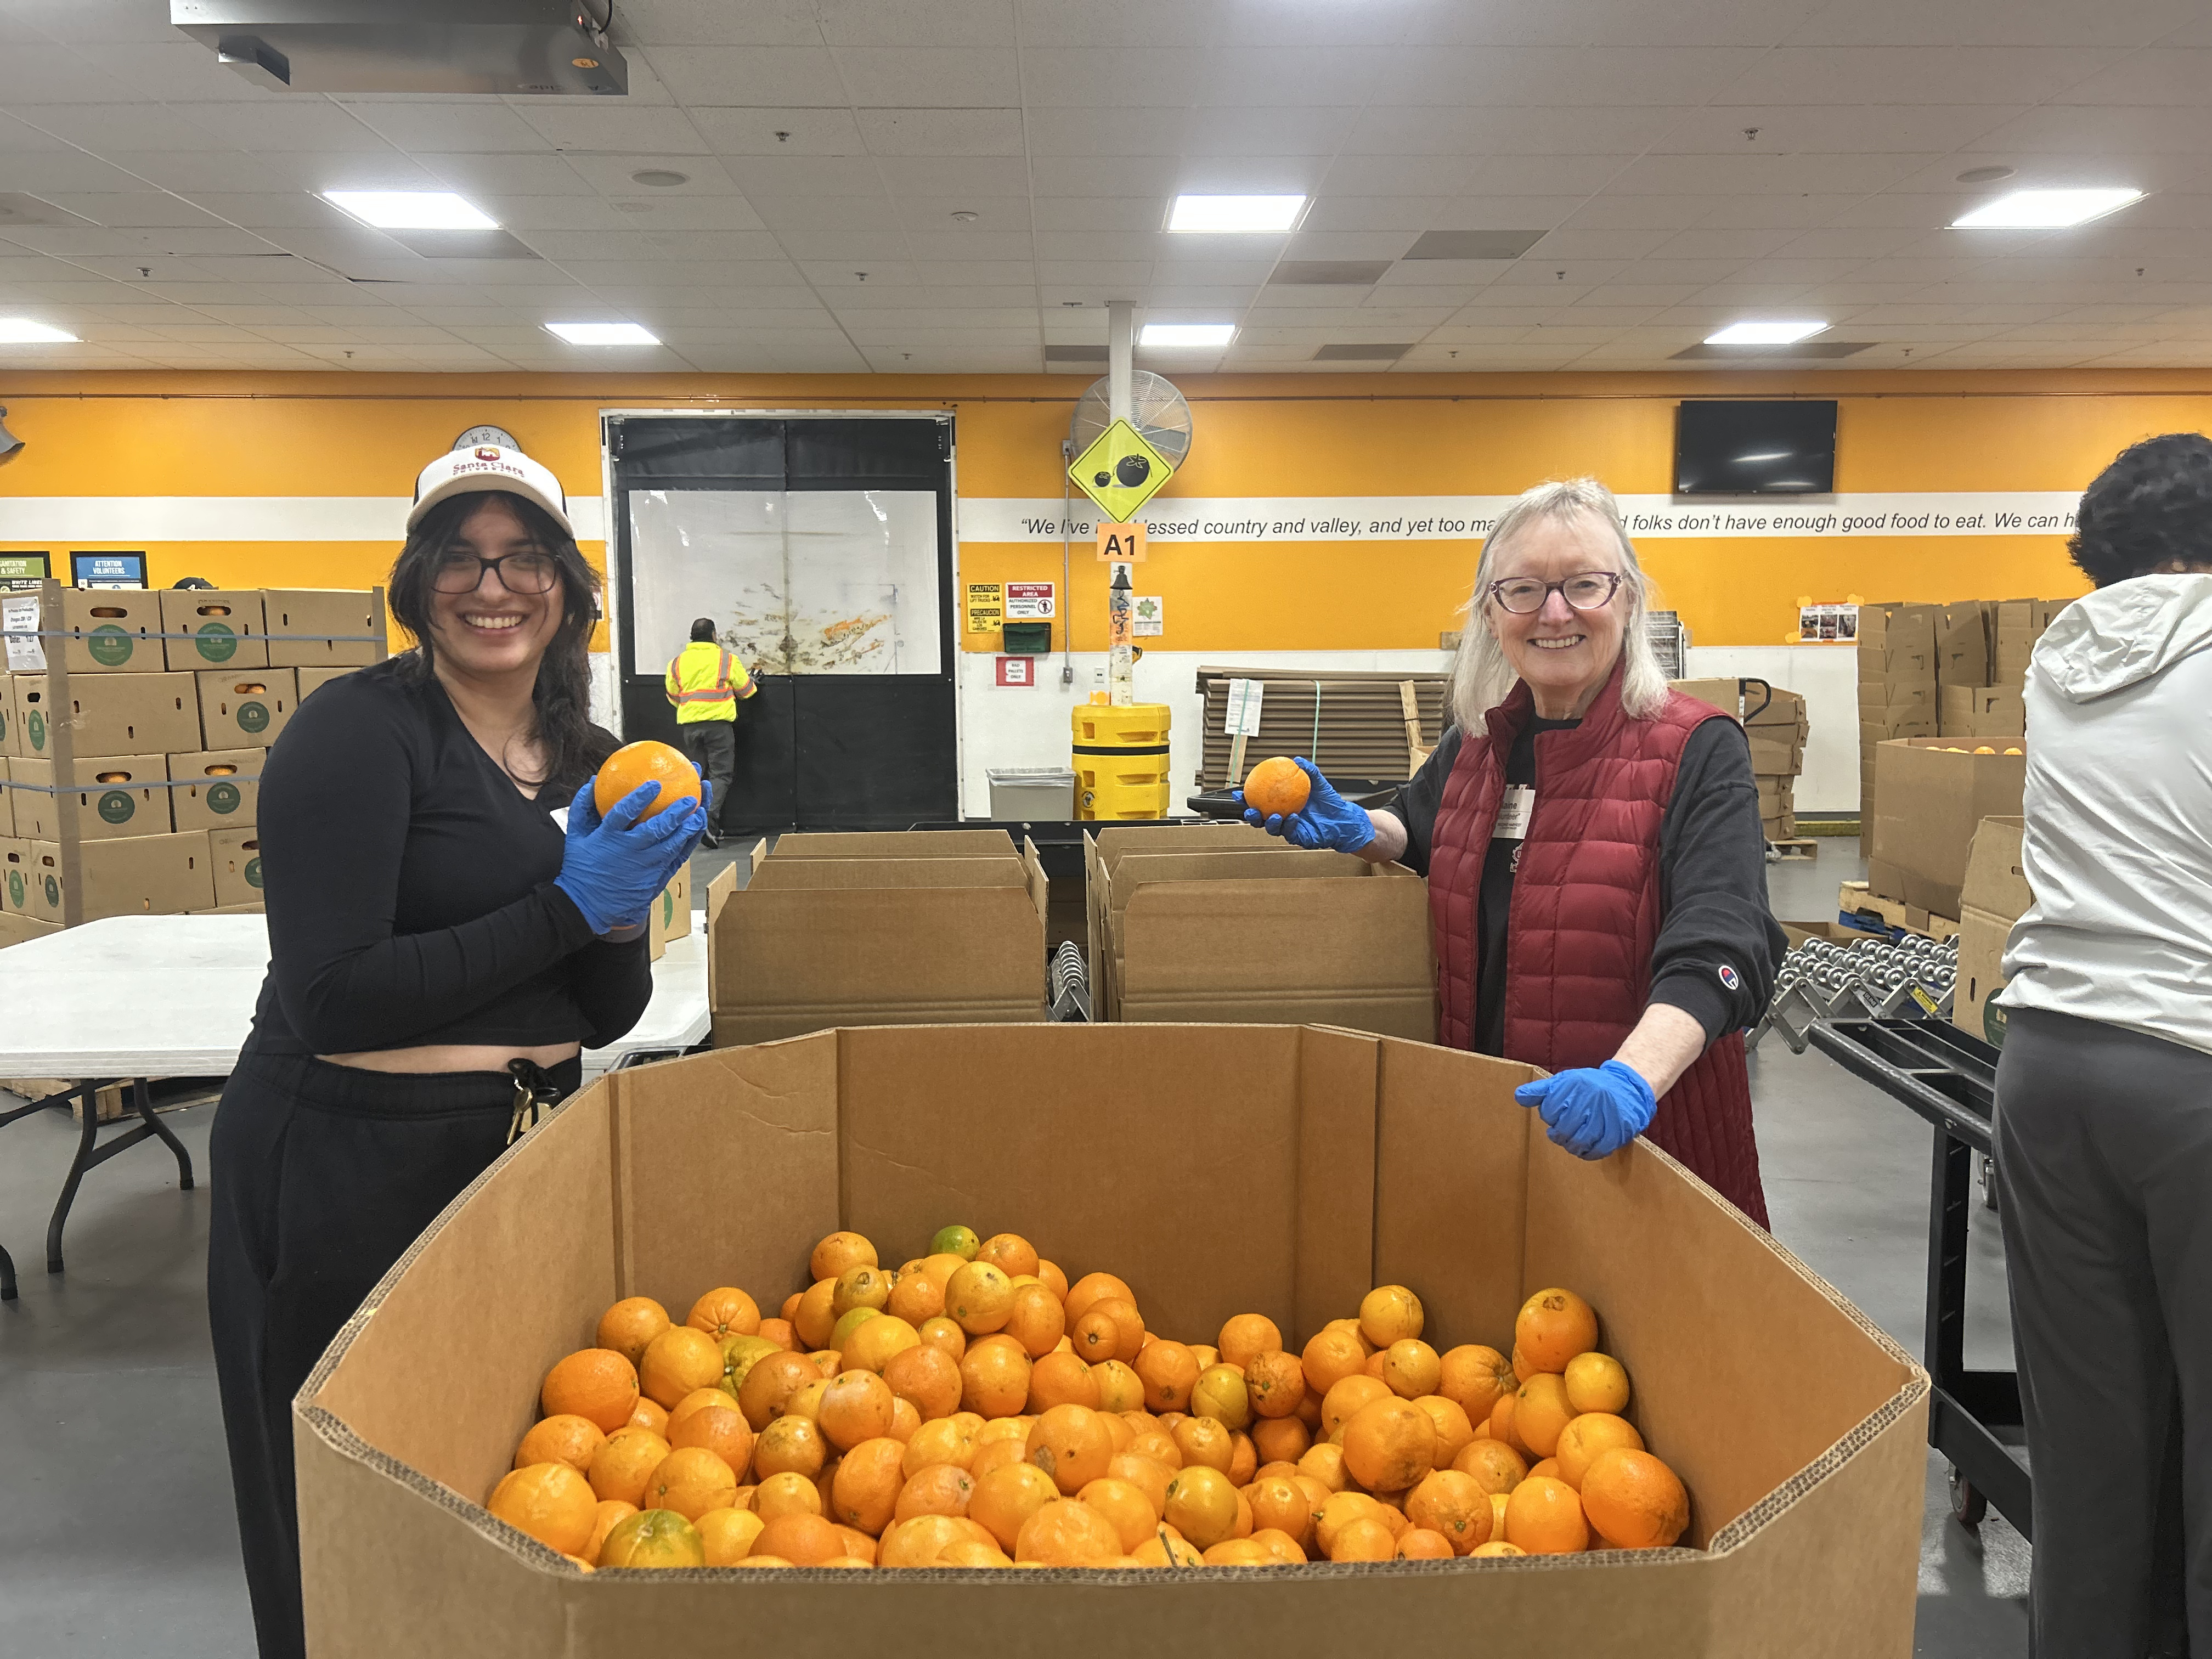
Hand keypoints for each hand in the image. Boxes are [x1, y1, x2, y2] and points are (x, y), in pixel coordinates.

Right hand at [554, 779, 705, 934]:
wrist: (588, 907)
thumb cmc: (581, 870)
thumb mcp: (575, 837)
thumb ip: (582, 807)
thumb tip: (592, 782)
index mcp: (608, 838)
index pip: (624, 813)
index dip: (640, 798)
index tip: (654, 784)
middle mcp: (630, 852)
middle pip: (657, 829)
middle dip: (676, 812)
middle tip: (690, 797)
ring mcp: (645, 867)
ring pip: (673, 845)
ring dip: (689, 827)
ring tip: (701, 811)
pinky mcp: (655, 878)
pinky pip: (677, 859)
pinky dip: (688, 843)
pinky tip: (696, 831)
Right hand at [1235, 758, 1374, 852]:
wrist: (1343, 818)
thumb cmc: (1329, 801)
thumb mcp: (1318, 782)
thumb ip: (1308, 771)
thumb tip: (1297, 759)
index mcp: (1282, 804)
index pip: (1260, 802)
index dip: (1247, 800)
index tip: (1239, 794)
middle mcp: (1283, 817)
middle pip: (1260, 819)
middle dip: (1251, 816)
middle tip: (1250, 810)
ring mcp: (1290, 829)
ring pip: (1272, 829)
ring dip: (1270, 823)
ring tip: (1273, 815)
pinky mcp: (1300, 838)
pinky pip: (1291, 833)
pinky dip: (1290, 825)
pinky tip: (1293, 817)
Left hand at [1513, 1060, 1657, 1159]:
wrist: (1627, 1085)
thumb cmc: (1589, 1086)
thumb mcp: (1563, 1081)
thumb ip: (1540, 1091)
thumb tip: (1518, 1097)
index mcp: (1573, 1085)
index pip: (1550, 1111)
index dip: (1550, 1117)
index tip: (1555, 1116)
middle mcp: (1590, 1098)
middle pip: (1564, 1128)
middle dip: (1559, 1135)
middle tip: (1560, 1134)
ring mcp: (1606, 1115)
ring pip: (1581, 1141)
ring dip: (1572, 1146)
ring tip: (1571, 1142)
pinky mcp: (1619, 1129)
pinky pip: (1601, 1149)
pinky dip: (1590, 1153)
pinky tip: (1586, 1150)